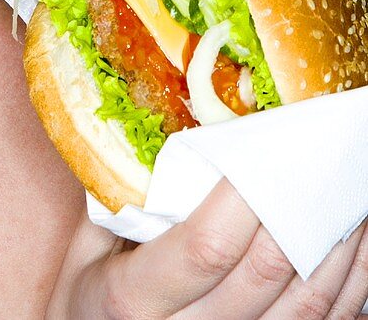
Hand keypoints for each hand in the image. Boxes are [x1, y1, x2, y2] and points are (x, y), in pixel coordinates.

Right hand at [46, 177, 367, 318]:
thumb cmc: (90, 304)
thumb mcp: (87, 250)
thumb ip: (123, 198)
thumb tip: (165, 125)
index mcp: (134, 300)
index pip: (205, 245)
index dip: (243, 198)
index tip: (264, 147)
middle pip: (265, 271)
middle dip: (300, 205)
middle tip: (319, 151)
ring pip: (306, 304)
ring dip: (338, 241)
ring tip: (349, 186)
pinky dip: (351, 282)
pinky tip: (358, 241)